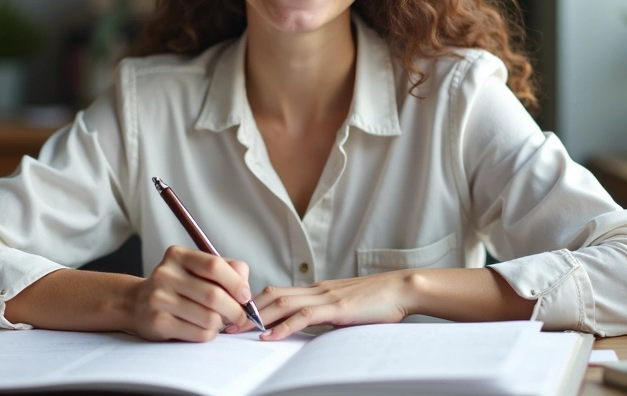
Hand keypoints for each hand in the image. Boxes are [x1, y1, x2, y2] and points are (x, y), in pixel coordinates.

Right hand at [124, 245, 252, 341]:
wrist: (136, 303)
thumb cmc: (178, 286)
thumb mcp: (196, 268)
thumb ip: (226, 269)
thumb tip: (246, 289)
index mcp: (178, 255)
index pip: (214, 266)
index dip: (236, 283)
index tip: (245, 296)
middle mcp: (166, 274)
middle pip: (214, 295)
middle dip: (235, 309)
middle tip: (240, 316)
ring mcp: (159, 299)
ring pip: (209, 317)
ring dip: (221, 323)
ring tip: (218, 320)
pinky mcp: (158, 322)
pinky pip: (198, 333)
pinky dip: (209, 333)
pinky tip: (203, 328)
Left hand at [237, 271, 413, 340]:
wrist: (402, 289)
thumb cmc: (378, 301)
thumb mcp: (345, 307)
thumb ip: (325, 314)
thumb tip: (308, 326)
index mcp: (316, 290)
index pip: (277, 292)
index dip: (254, 304)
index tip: (235, 317)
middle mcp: (316, 290)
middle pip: (271, 296)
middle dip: (245, 311)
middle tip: (224, 324)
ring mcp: (325, 297)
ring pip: (282, 303)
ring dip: (257, 318)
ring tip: (237, 331)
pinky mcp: (337, 308)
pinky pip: (303, 316)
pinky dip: (282, 327)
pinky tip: (268, 337)